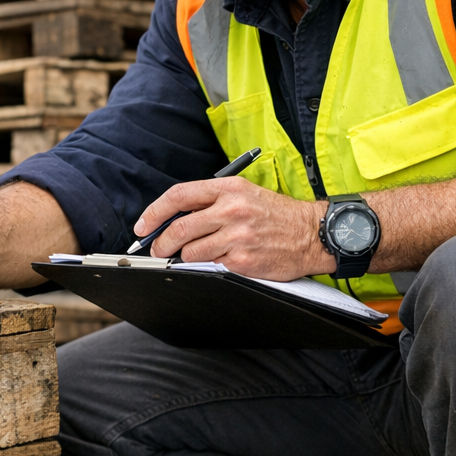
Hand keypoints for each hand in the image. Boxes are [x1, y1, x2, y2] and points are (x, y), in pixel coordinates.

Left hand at [133, 177, 333, 278]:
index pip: (179, 196)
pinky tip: (217, 262)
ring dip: (184, 258)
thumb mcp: (244, 194)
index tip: (143, 226)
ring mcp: (237, 235)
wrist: (312, 234)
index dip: (154, 212)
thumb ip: (210, 202)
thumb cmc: (276, 215)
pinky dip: (206, 267)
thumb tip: (173, 218)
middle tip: (158, 250)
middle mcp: (232, 209)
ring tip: (192, 256)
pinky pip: (209, 266)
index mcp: (229, 188)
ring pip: (190, 251)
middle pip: (179, 227)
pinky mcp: (243, 260)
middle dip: (161, 243)